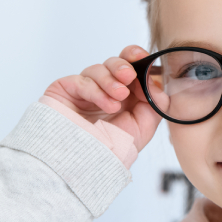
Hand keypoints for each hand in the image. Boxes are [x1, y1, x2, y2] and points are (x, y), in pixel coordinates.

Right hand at [42, 45, 161, 152]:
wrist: (89, 163)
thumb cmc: (114, 147)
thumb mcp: (145, 124)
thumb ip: (156, 100)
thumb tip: (156, 80)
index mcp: (126, 94)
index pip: (131, 66)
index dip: (137, 58)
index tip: (144, 58)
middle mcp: (105, 90)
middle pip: (114, 63)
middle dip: (123, 65)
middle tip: (129, 75)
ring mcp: (85, 89)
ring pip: (98, 69)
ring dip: (111, 80)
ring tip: (119, 97)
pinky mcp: (65, 90)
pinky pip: (82, 81)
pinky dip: (97, 90)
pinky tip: (107, 105)